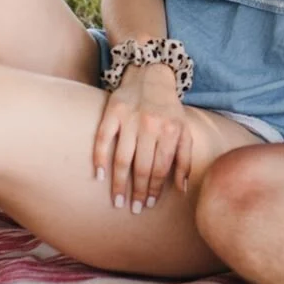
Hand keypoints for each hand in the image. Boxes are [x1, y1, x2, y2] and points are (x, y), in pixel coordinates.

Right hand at [91, 65, 195, 211]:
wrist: (152, 75)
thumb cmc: (169, 110)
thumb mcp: (184, 131)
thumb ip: (185, 159)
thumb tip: (181, 189)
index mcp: (171, 132)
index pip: (161, 169)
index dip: (154, 189)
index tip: (148, 204)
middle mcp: (151, 126)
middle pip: (142, 167)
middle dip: (137, 192)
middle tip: (132, 208)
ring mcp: (130, 119)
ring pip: (123, 158)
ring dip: (119, 183)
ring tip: (117, 200)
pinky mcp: (112, 112)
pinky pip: (103, 139)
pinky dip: (100, 159)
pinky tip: (99, 176)